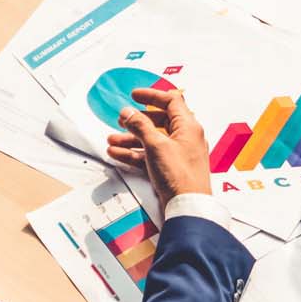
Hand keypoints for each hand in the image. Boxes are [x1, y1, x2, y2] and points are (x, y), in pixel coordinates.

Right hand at [107, 87, 210, 210]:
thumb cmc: (180, 175)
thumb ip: (140, 126)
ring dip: (131, 138)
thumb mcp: (156, 145)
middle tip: (121, 120)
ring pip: (152, 139)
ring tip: (112, 140)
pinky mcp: (170, 168)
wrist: (188, 206)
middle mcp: (185, 137)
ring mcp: (178, 153)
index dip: (151, 96)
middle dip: (137, 120)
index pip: (171, 101)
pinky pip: (150, 155)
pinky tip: (117, 154)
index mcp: (188, 126)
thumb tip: (129, 112)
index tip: (134, 95)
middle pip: (159, 121)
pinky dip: (134, 153)